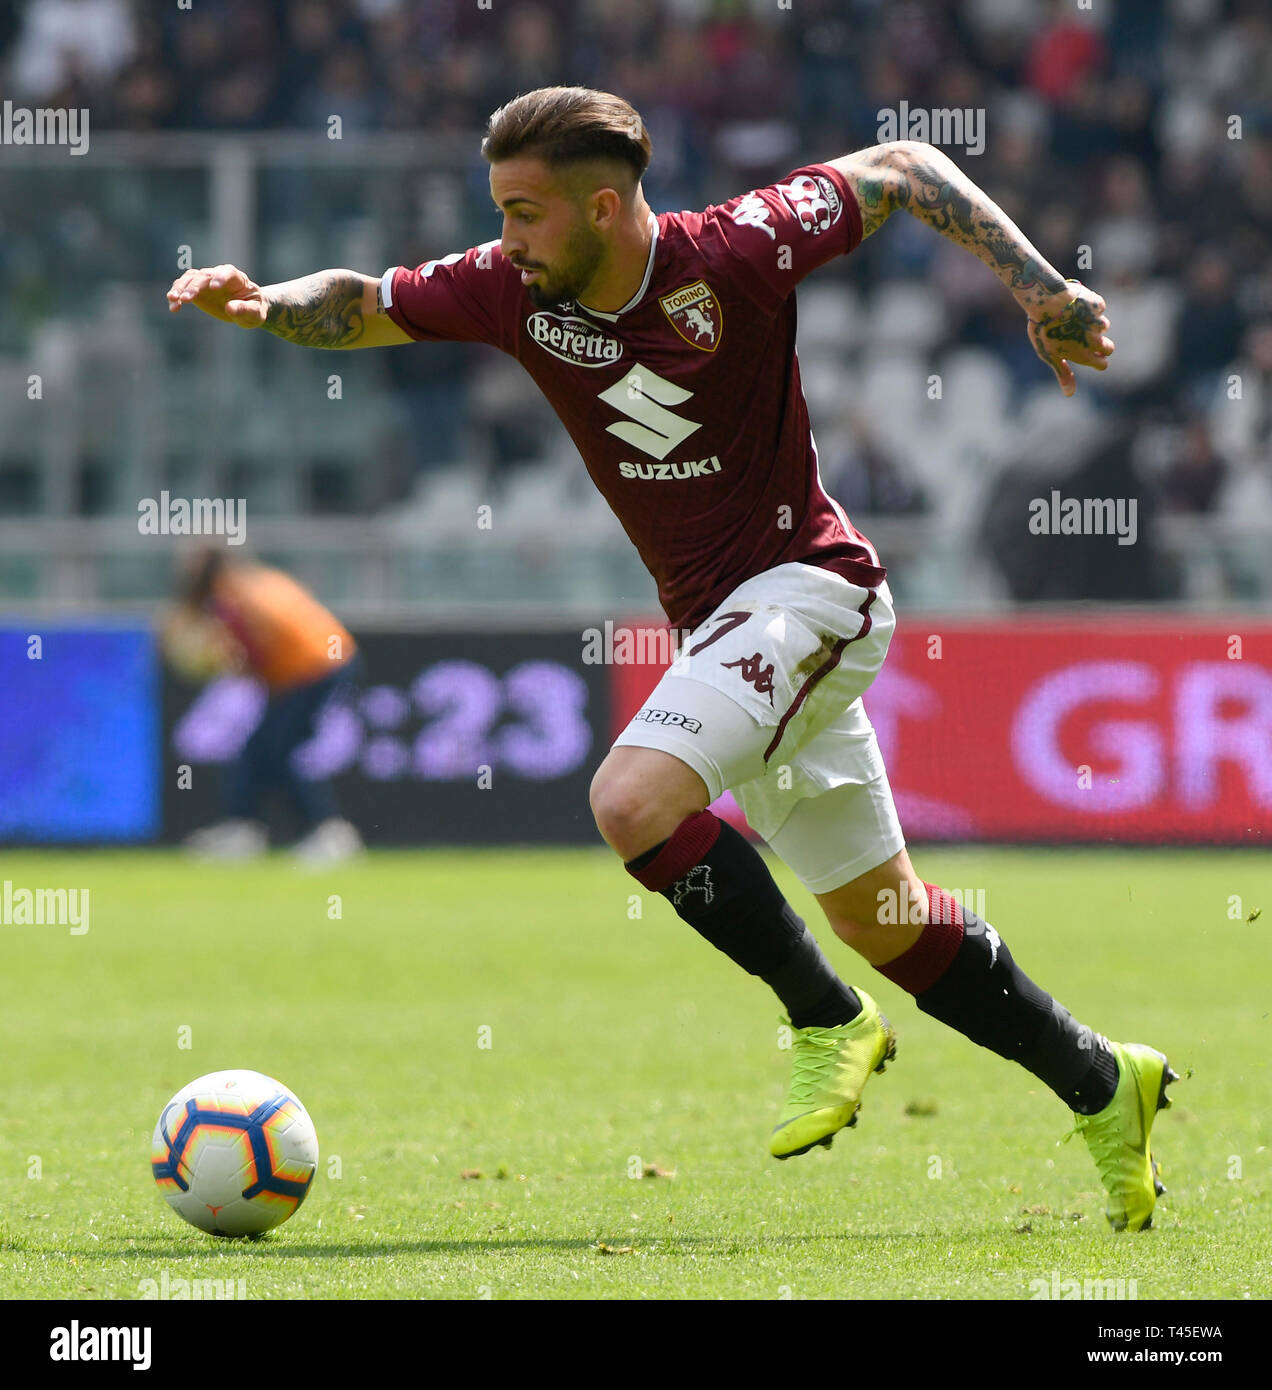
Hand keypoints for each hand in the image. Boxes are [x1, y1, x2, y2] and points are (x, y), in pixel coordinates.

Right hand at [166, 264, 267, 327]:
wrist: (246, 308)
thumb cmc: (254, 309)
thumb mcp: (255, 313)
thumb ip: (246, 309)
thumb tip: (230, 308)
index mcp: (236, 277)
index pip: (227, 272)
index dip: (220, 277)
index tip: (214, 287)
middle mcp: (218, 275)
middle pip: (204, 276)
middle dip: (195, 286)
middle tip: (187, 299)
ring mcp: (205, 281)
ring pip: (189, 278)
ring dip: (180, 288)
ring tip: (173, 300)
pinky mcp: (196, 289)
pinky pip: (182, 288)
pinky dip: (176, 296)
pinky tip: (174, 308)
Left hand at [1027, 279, 1114, 396]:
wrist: (1046, 302)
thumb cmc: (1045, 331)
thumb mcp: (1050, 356)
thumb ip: (1063, 373)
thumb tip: (1070, 394)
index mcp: (1084, 355)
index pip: (1103, 364)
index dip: (1098, 361)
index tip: (1090, 355)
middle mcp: (1094, 340)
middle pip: (1109, 348)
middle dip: (1101, 345)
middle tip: (1084, 337)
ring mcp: (1098, 322)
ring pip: (1104, 326)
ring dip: (1093, 324)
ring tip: (1074, 319)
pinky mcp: (1098, 305)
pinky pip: (1098, 308)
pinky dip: (1090, 307)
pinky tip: (1076, 304)